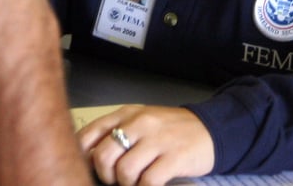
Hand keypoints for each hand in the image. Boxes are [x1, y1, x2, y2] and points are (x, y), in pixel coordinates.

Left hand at [78, 105, 214, 185]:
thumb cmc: (170, 130)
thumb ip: (115, 132)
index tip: (89, 168)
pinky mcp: (174, 157)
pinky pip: (148, 181)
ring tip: (136, 182)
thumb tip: (86, 157)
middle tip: (117, 179)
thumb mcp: (140, 121)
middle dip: (106, 176)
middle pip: (103, 157)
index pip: (88, 134)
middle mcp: (139, 124)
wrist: (210, 128)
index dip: (81, 157)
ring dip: (127, 184)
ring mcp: (157, 140)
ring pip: (124, 171)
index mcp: (126, 114)